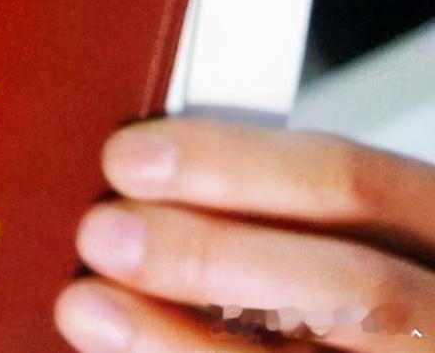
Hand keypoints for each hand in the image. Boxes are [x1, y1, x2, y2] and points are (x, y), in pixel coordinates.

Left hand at [55, 119, 434, 352]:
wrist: (386, 343)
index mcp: (430, 232)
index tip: (129, 158)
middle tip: (101, 233)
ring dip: (180, 336)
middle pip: (347, 282)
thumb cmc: (335, 291)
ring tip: (90, 308)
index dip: (231, 164)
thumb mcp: (329, 235)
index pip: (351, 182)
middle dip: (209, 254)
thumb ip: (258, 212)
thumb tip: (129, 189)